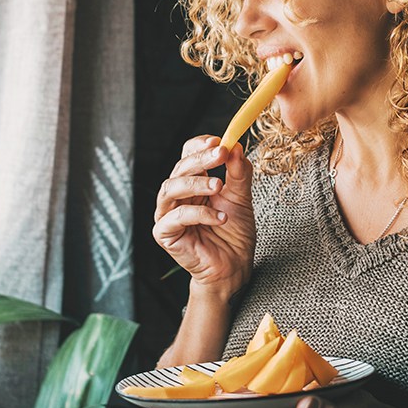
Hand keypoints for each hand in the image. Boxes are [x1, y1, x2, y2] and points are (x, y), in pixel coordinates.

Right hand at [153, 135, 255, 301]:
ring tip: (220, 186)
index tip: (219, 141)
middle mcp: (176, 196)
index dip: (199, 146)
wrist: (233, 266)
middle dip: (201, 159)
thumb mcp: (241, 197)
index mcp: (192, 183)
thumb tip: (236, 147)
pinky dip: (199, 213)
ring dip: (196, 183)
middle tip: (221, 154)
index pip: (187, 155)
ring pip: (171, 188)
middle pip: (179, 168)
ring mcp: (168, 214)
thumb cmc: (234, 232)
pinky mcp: (165, 234)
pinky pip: (177, 217)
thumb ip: (238, 173)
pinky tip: (220, 217)